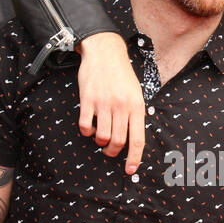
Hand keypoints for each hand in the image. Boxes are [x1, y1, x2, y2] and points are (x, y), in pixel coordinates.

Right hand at [76, 32, 144, 173]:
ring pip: (102, 136)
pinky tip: (89, 126)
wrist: (105, 52)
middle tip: (109, 150)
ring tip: (99, 135)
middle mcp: (121, 106)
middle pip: (118, 141)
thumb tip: (134, 139)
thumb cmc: (122, 74)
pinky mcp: (88, 99)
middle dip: (113, 151)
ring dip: (100, 141)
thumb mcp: (136, 93)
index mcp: (137, 106)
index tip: (130, 170)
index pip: (138, 139)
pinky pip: (86, 125)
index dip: (134, 158)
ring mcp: (104, 103)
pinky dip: (86, 131)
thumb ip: (135, 114)